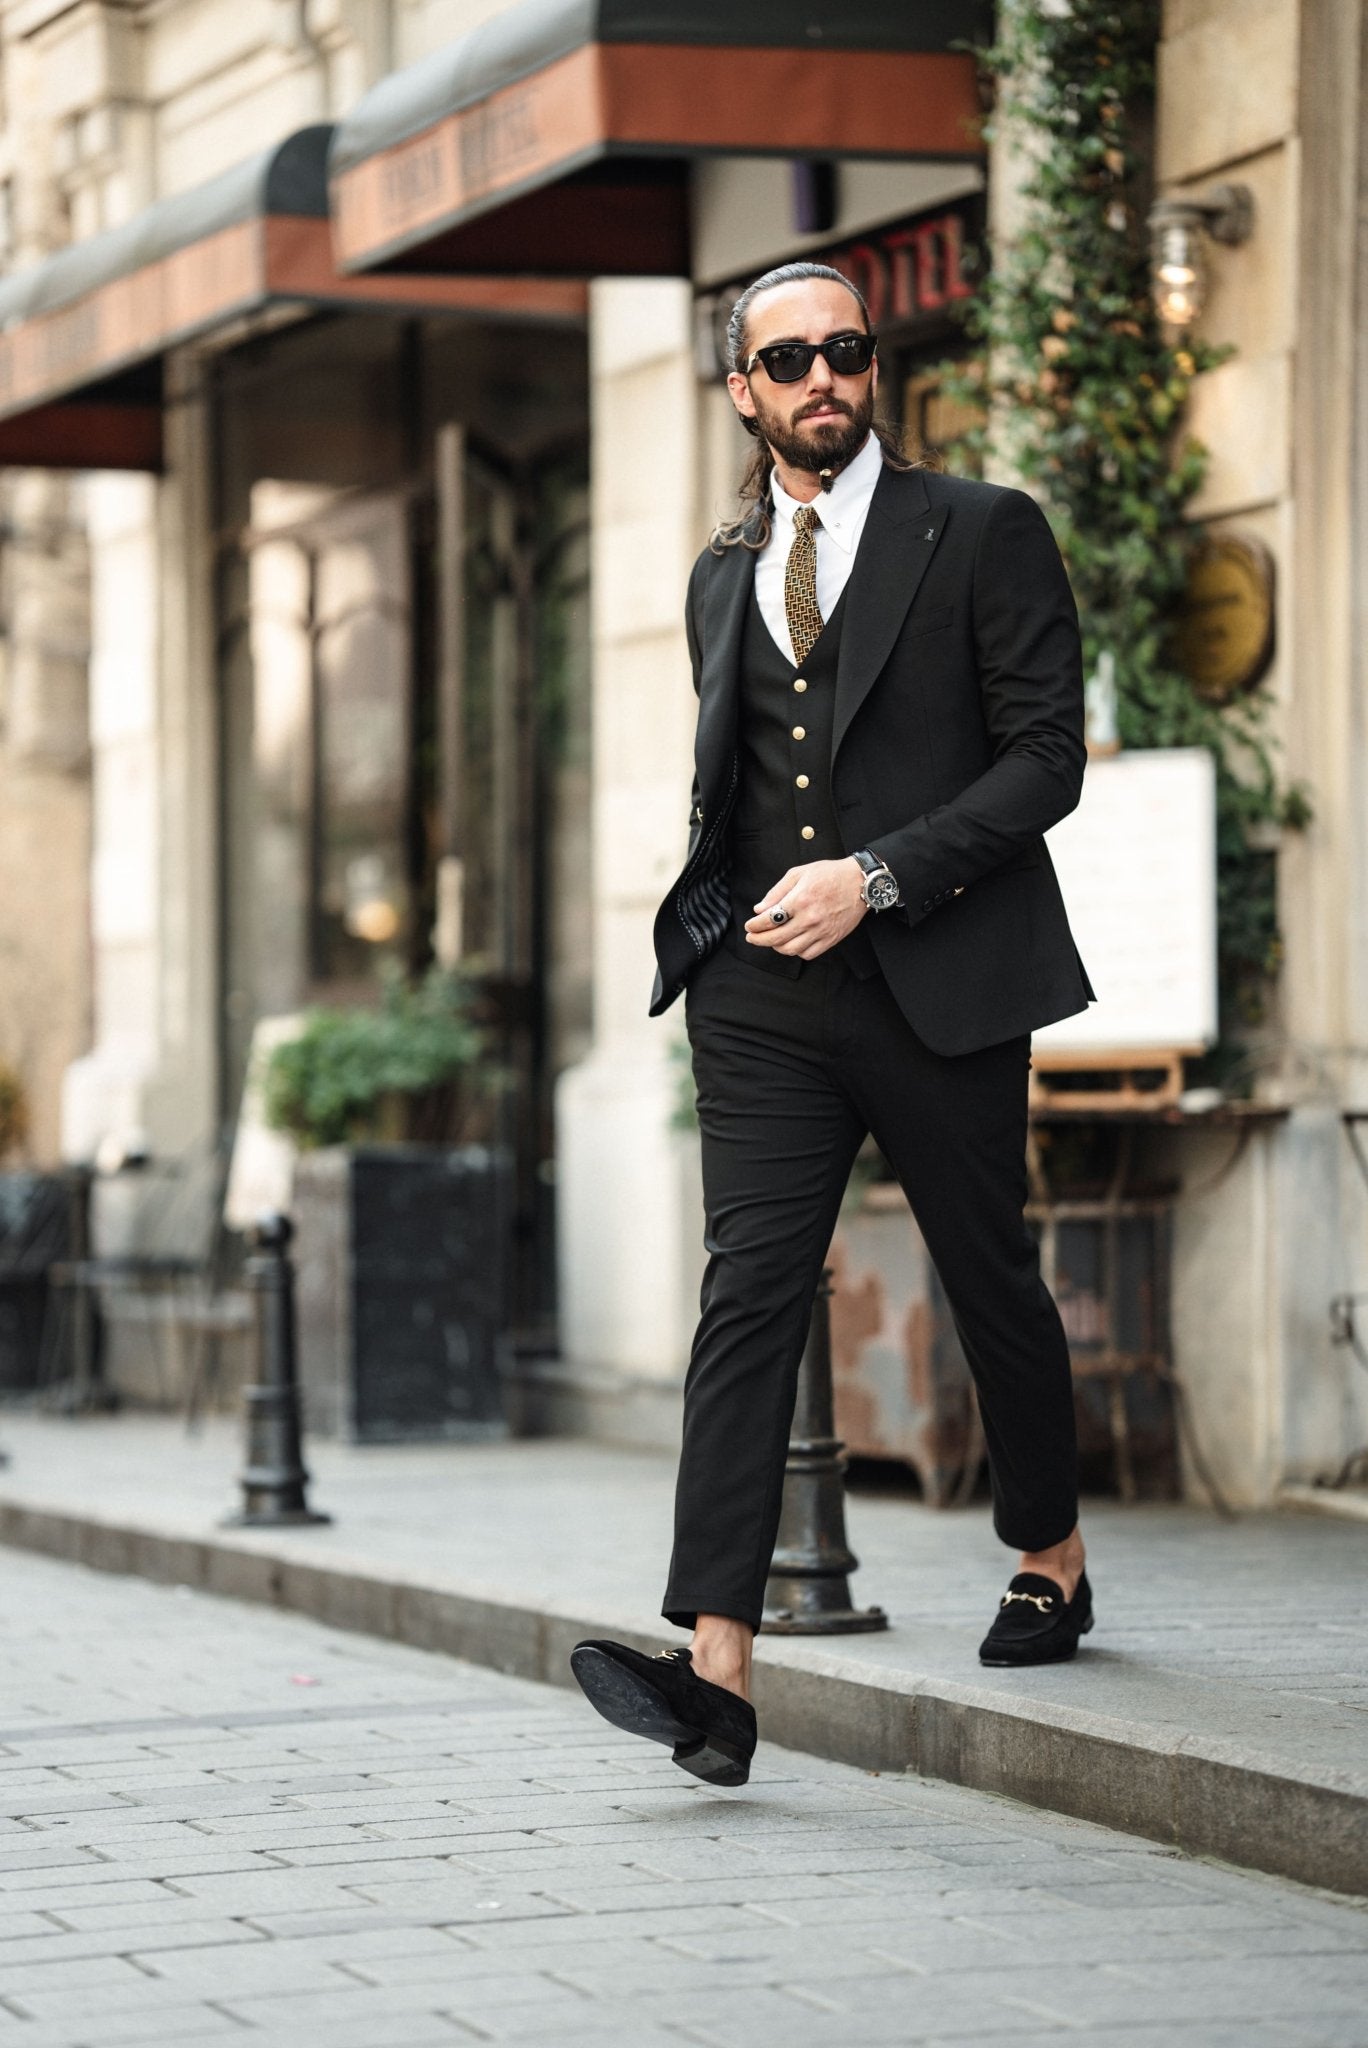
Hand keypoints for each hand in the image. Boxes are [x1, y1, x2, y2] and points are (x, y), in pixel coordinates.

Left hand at [744, 858, 867, 958]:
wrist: (860, 882)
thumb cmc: (830, 874)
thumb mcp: (799, 873)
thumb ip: (777, 891)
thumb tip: (759, 909)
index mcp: (800, 900)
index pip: (769, 920)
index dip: (755, 926)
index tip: (749, 926)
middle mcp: (810, 918)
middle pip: (776, 939)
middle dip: (759, 940)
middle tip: (752, 937)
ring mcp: (821, 931)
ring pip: (791, 950)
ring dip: (776, 947)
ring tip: (772, 940)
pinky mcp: (831, 939)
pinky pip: (808, 954)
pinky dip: (796, 952)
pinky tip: (792, 943)